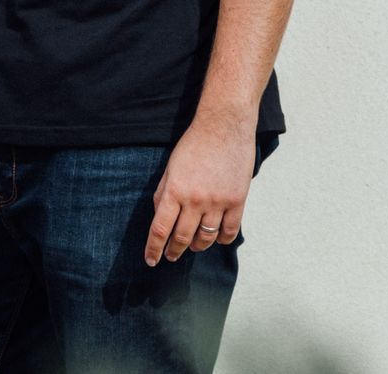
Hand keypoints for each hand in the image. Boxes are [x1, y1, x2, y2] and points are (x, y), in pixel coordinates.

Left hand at [144, 113, 255, 265]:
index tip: (151, 260)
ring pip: (206, 238)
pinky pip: (229, 231)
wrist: (223, 127)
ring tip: (192, 247)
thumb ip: (164, 192)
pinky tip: (216, 240)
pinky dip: (221, 240)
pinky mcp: (237, 202)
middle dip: (174, 251)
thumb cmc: (194, 144)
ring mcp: (218, 203)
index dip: (154, 248)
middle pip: (182, 237)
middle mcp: (195, 200)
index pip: (160, 228)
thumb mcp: (170, 167)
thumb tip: (159, 215)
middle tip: (170, 256)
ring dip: (197, 246)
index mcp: (174, 190)